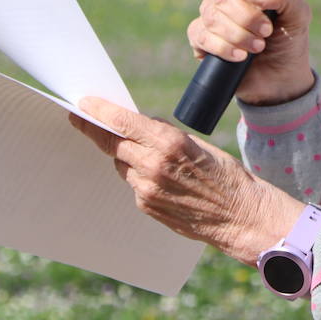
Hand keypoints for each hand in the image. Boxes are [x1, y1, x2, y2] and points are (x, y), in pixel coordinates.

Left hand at [70, 97, 303, 264]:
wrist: (239, 215)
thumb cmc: (224, 175)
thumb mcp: (195, 144)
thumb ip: (163, 136)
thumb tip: (139, 127)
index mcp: (168, 143)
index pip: (123, 122)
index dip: (99, 111)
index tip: (83, 104)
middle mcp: (153, 166)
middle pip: (112, 143)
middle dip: (95, 130)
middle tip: (80, 119)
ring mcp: (147, 189)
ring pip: (121, 164)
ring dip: (124, 155)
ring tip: (137, 150)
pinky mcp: (147, 206)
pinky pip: (133, 184)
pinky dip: (138, 175)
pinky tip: (157, 176)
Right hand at [188, 0, 314, 105]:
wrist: (280, 79)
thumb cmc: (289, 41)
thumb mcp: (299, 14)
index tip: (262, 4)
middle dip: (247, 18)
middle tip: (267, 32)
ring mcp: (212, 18)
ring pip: (211, 16)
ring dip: (238, 35)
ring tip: (258, 47)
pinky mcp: (202, 41)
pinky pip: (199, 35)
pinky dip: (222, 47)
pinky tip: (240, 57)